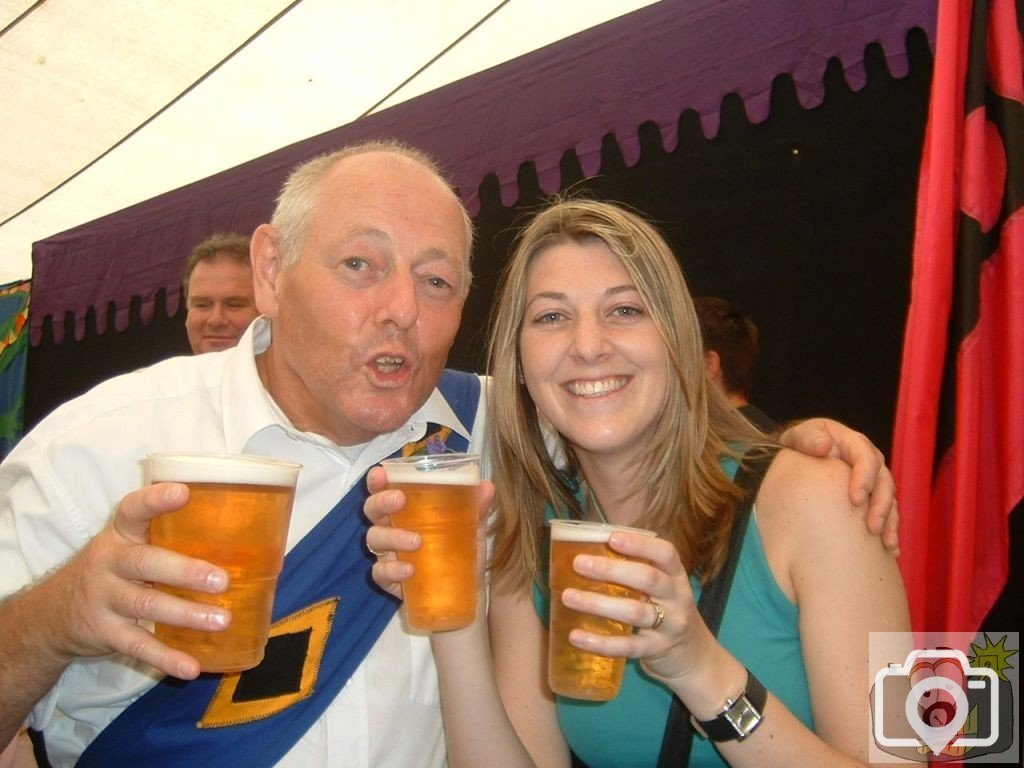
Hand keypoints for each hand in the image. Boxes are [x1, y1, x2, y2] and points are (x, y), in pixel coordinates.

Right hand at [52, 483, 229, 678]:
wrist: (55, 612)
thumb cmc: (115, 568)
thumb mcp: (129, 544)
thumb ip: (169, 537)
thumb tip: (245, 537)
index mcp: (121, 534)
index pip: (133, 509)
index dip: (155, 500)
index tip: (183, 492)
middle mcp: (109, 562)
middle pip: (146, 562)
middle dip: (185, 571)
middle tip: (222, 581)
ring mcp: (104, 598)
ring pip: (146, 604)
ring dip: (186, 614)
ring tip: (222, 621)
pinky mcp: (104, 632)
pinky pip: (137, 646)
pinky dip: (165, 657)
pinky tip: (192, 667)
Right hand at [363, 466, 494, 600]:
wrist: (463, 596)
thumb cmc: (459, 552)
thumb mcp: (471, 529)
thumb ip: (477, 508)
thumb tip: (487, 485)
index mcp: (407, 510)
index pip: (385, 489)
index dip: (377, 480)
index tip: (380, 473)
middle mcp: (392, 528)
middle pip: (373, 511)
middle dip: (381, 502)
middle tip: (399, 500)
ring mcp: (388, 555)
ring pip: (375, 540)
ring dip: (393, 537)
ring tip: (417, 541)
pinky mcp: (389, 580)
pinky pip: (380, 573)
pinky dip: (393, 570)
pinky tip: (409, 570)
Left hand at [558, 530, 713, 682]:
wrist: (695, 658)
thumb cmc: (666, 612)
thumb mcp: (661, 589)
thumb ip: (636, 572)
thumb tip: (588, 552)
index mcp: (676, 576)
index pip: (665, 553)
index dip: (640, 544)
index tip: (611, 537)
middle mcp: (677, 598)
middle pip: (647, 579)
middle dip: (611, 570)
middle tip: (579, 564)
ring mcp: (670, 626)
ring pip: (634, 612)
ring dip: (598, 603)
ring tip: (569, 597)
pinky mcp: (657, 651)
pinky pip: (627, 647)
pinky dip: (600, 642)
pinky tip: (576, 636)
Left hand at [779, 418, 898, 555]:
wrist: (799, 458)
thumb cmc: (799, 447)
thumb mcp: (798, 437)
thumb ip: (807, 438)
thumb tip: (825, 446)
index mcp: (852, 443)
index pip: (866, 457)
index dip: (865, 477)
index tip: (856, 499)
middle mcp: (868, 461)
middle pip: (883, 482)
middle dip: (880, 505)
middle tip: (872, 527)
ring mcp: (872, 480)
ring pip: (889, 500)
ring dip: (889, 521)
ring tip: (886, 543)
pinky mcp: (872, 498)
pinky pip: (886, 514)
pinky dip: (889, 531)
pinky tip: (890, 551)